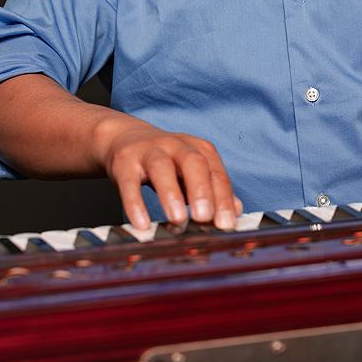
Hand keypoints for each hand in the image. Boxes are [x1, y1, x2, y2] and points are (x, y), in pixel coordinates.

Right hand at [97, 121, 241, 232]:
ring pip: (161, 168)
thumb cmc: (166, 161)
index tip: (226, 223)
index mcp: (199, 149)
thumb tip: (236, 210)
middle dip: (201, 190)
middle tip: (205, 218)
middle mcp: (176, 145)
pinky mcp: (124, 161)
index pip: (216, 173)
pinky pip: (129, 182)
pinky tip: (141, 223)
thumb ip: (213, 191)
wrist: (125, 138)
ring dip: (171, 194)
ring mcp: (149, 151)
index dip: (223, 198)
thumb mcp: (191, 173)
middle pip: (193, 162)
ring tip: (178, 219)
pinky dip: (135, 203)